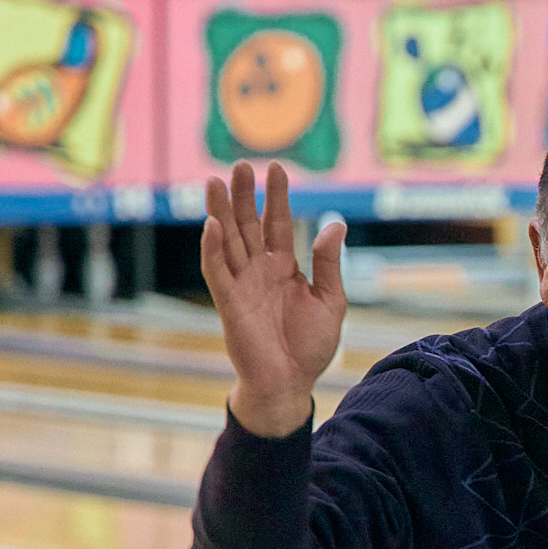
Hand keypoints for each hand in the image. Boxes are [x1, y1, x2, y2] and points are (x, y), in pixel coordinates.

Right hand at [200, 161, 347, 437]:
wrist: (291, 383)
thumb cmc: (310, 347)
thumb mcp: (331, 301)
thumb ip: (329, 263)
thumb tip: (336, 224)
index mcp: (284, 267)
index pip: (278, 224)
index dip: (277, 197)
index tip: (276, 169)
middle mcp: (260, 270)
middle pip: (248, 224)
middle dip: (244, 195)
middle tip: (241, 165)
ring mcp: (242, 284)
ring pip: (228, 240)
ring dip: (221, 211)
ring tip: (216, 181)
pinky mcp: (229, 302)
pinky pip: (217, 271)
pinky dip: (212, 248)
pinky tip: (212, 224)